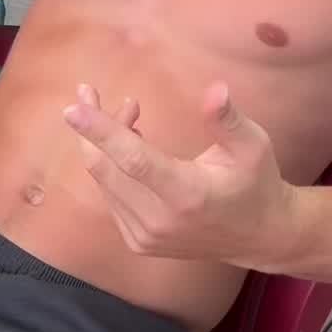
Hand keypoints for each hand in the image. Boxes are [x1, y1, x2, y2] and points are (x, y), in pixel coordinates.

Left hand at [63, 82, 299, 268]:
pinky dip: (111, 165)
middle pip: (107, 168)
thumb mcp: (252, 146)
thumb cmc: (256, 182)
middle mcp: (160, 220)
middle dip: (91, 127)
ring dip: (104, 143)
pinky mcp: (138, 241)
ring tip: (129, 110)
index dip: (101, 131)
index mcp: (187, 195)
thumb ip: (227, 120)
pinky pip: (111, 195)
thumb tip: (215, 89)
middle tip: (89, 90)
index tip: (72, 108)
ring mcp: (146, 236)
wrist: (259, 236)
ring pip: (105, 180)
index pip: (133, 160)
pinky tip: (130, 142)